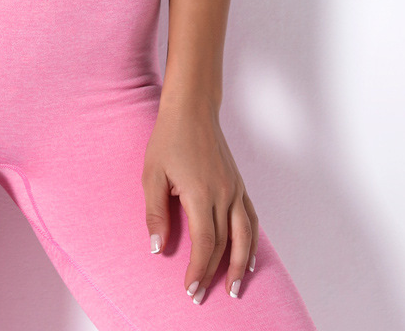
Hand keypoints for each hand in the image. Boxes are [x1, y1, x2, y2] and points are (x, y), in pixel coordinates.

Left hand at [142, 98, 259, 301]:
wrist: (191, 108)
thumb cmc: (168, 138)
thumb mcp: (152, 174)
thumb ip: (156, 213)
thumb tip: (158, 249)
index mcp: (200, 193)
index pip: (204, 243)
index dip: (198, 270)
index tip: (190, 290)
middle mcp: (223, 194)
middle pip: (224, 245)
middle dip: (213, 274)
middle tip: (202, 296)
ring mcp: (235, 188)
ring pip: (244, 236)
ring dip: (239, 265)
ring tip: (233, 289)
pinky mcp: (239, 183)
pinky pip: (251, 218)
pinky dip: (252, 241)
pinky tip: (247, 257)